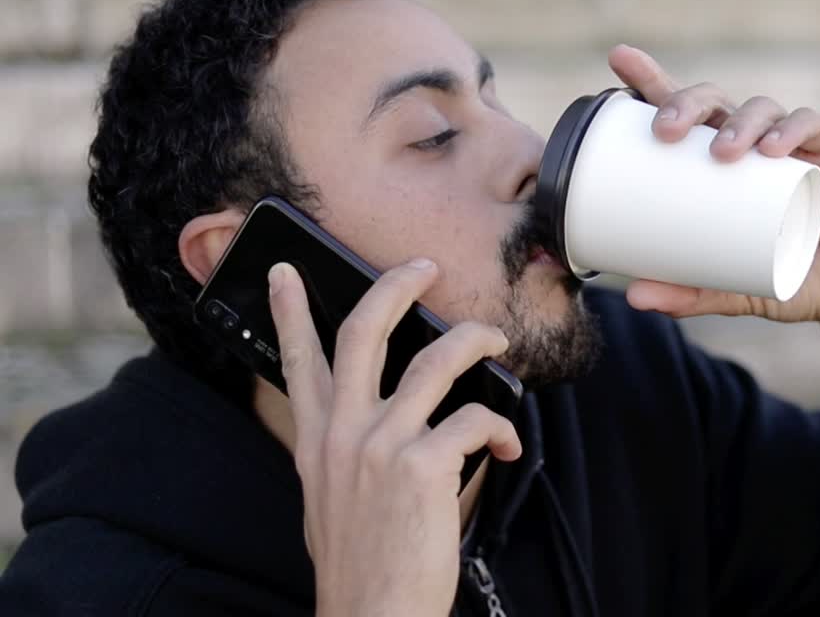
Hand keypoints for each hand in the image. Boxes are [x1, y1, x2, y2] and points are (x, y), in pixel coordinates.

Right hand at [267, 259, 521, 616]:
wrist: (372, 615)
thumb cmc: (362, 565)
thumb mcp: (331, 500)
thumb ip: (346, 453)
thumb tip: (376, 424)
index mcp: (316, 442)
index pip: (298, 362)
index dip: (289, 311)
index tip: (284, 272)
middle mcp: (343, 434)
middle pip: (362, 332)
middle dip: (395, 286)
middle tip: (424, 267)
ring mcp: (382, 444)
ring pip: (434, 360)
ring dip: (474, 341)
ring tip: (494, 340)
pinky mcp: (423, 464)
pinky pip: (476, 419)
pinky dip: (502, 427)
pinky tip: (507, 448)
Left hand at [607, 45, 819, 364]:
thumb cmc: (787, 278)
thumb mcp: (732, 290)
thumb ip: (689, 293)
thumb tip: (633, 296)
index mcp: (721, 162)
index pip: (684, 111)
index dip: (653, 81)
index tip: (620, 59)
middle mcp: (754, 144)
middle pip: (714, 101)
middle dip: (686, 103)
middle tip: (665, 133)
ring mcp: (795, 145)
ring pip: (760, 109)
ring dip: (737, 123)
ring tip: (722, 154)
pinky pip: (811, 127)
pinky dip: (790, 130)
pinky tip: (773, 150)